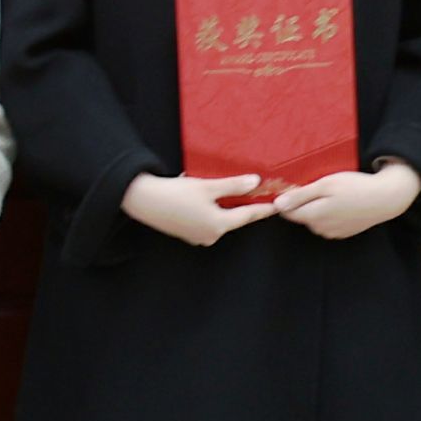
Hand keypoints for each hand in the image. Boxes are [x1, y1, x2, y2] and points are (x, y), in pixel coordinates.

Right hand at [122, 167, 273, 248]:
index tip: (277, 205)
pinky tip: (204, 198)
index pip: (247, 216)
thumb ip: (234, 186)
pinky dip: (210, 210)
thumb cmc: (175, 193)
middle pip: (233, 218)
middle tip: (254, 191)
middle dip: (242, 205)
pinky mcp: (187, 234)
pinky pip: (206, 221)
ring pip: (219, 219)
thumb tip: (256, 182)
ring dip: (223, 206)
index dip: (263, 209)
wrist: (143, 200)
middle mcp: (211, 235)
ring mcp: (198, 237)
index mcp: (218, 224)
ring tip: (225, 190)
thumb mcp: (207, 186)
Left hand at [273, 163, 420, 240]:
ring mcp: (333, 233)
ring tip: (331, 194)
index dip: (287, 199)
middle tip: (317, 186)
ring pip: (314, 220)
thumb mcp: (325, 184)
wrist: (386, 198)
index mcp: (314, 216)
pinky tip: (340, 203)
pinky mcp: (343, 233)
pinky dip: (329, 214)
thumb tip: (277, 205)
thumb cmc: (355, 187)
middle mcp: (321, 229)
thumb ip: (300, 196)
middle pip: (301, 216)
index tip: (293, 187)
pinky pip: (328, 224)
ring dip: (317, 208)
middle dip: (303, 203)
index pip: (288, 212)